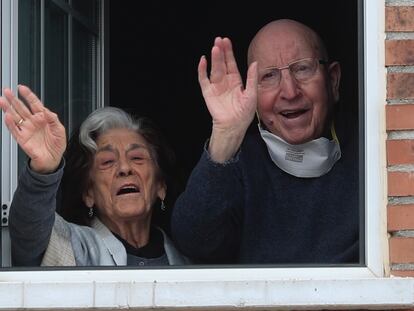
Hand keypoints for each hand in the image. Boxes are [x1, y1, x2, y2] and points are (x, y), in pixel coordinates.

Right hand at [0, 85, 66, 172]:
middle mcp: (33, 122)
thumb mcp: (60, 130)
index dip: (28, 96)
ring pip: (15, 116)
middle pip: (21, 108)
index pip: (34, 104)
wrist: (53, 159)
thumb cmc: (56, 145)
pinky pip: (14, 129)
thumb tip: (48, 112)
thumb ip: (54, 120)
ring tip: (2, 100)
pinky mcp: (22, 138)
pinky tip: (7, 116)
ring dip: (8, 108)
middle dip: (14, 99)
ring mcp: (27, 129)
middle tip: (7, 91)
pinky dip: (10, 123)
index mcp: (43, 118)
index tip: (22, 88)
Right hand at [198, 37, 257, 161]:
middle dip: (221, 52)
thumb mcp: (252, 94)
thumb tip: (255, 63)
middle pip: (222, 63)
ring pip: (214, 69)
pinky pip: (203, 79)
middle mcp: (225, 81)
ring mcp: (216, 86)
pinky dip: (202, 70)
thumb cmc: (244, 113)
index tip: (227, 41)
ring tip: (215, 47)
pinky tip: (203, 61)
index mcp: (235, 81)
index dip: (229, 52)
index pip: (231, 63)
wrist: (233, 126)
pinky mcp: (208, 93)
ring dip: (214, 58)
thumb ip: (252, 78)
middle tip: (219, 39)